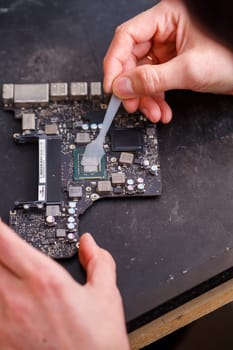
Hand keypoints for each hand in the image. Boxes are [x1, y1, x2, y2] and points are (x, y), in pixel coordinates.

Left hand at [0, 221, 128, 349]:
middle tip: (1, 248)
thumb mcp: (106, 295)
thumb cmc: (96, 344)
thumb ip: (99, 261)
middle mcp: (17, 298)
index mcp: (45, 280)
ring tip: (4, 273)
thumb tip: (90, 244)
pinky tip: (4, 300)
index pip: (5, 241)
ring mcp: (2, 323)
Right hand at [104, 0, 232, 122]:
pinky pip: (153, 82)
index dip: (115, 63)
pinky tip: (160, 109)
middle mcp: (164, 31)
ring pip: (141, 75)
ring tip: (153, 112)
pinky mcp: (170, 64)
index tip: (113, 87)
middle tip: (132, 104)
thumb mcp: (189, 70)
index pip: (127, 37)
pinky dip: (155, 98)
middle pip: (132, 59)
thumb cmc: (230, 58)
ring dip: (145, 98)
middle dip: (133, 87)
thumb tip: (123, 86)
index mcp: (167, 17)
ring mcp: (166, 49)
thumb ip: (153, 79)